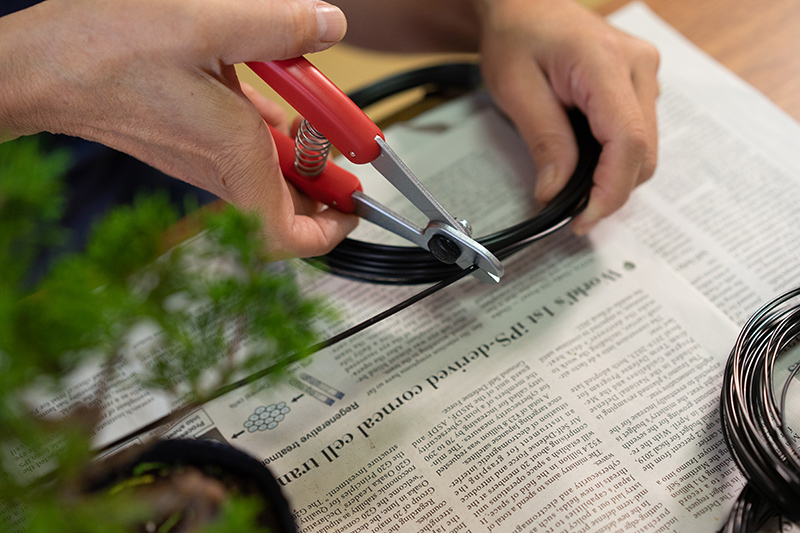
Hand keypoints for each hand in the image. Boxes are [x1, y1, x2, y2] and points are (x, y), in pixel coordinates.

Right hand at [0, 0, 357, 257]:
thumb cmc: (104, 52)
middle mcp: (220, 169)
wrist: (42, 65)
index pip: (289, 236)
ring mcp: (202, 161)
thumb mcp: (208, 22)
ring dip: (298, 152)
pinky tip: (273, 97)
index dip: (330, 232)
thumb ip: (279, 25)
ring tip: (317, 114)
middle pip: (287, 205)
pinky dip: (267, 131)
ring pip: (267, 176)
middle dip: (324, 183)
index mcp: (234, 156)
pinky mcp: (188, 143)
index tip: (353, 210)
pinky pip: (242, 151)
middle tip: (346, 151)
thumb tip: (329, 24)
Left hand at [474, 0, 658, 233]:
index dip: (610, 190)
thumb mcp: (516, 90)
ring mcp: (644, 73)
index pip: (628, 141)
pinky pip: (638, 134)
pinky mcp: (639, 84)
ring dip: (614, 176)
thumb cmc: (517, 36)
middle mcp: (638, 66)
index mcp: (605, 63)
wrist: (525, 5)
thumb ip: (543, 140)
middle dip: (611, 190)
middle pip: (643, 152)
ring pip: (644, 148)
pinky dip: (614, 158)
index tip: (584, 219)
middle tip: (572, 213)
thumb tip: (555, 192)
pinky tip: (585, 161)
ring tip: (574, 186)